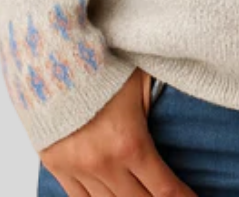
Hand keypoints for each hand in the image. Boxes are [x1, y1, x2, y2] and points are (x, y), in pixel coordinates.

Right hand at [39, 69, 198, 195]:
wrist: (51, 55)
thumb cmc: (103, 62)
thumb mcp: (142, 81)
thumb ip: (160, 108)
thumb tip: (188, 114)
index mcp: (130, 143)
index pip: (164, 189)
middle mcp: (104, 163)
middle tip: (169, 196)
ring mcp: (77, 168)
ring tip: (142, 194)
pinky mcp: (57, 166)